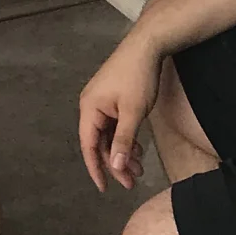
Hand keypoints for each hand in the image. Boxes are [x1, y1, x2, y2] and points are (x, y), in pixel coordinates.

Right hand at [77, 31, 164, 191]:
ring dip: (122, 152)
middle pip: (99, 142)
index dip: (95, 169)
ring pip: (109, 135)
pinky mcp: (112, 97)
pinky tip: (138, 150)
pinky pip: (115, 124)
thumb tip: (115, 168)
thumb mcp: (133, 113)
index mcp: (89, 108)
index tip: (105, 189)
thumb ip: (123, 141)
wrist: (148, 45)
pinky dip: (125, 139)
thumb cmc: (137, 78)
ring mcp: (102, 100)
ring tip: (139, 169)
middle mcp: (91, 105)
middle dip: (115, 163)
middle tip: (132, 182)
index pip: (88, 145)